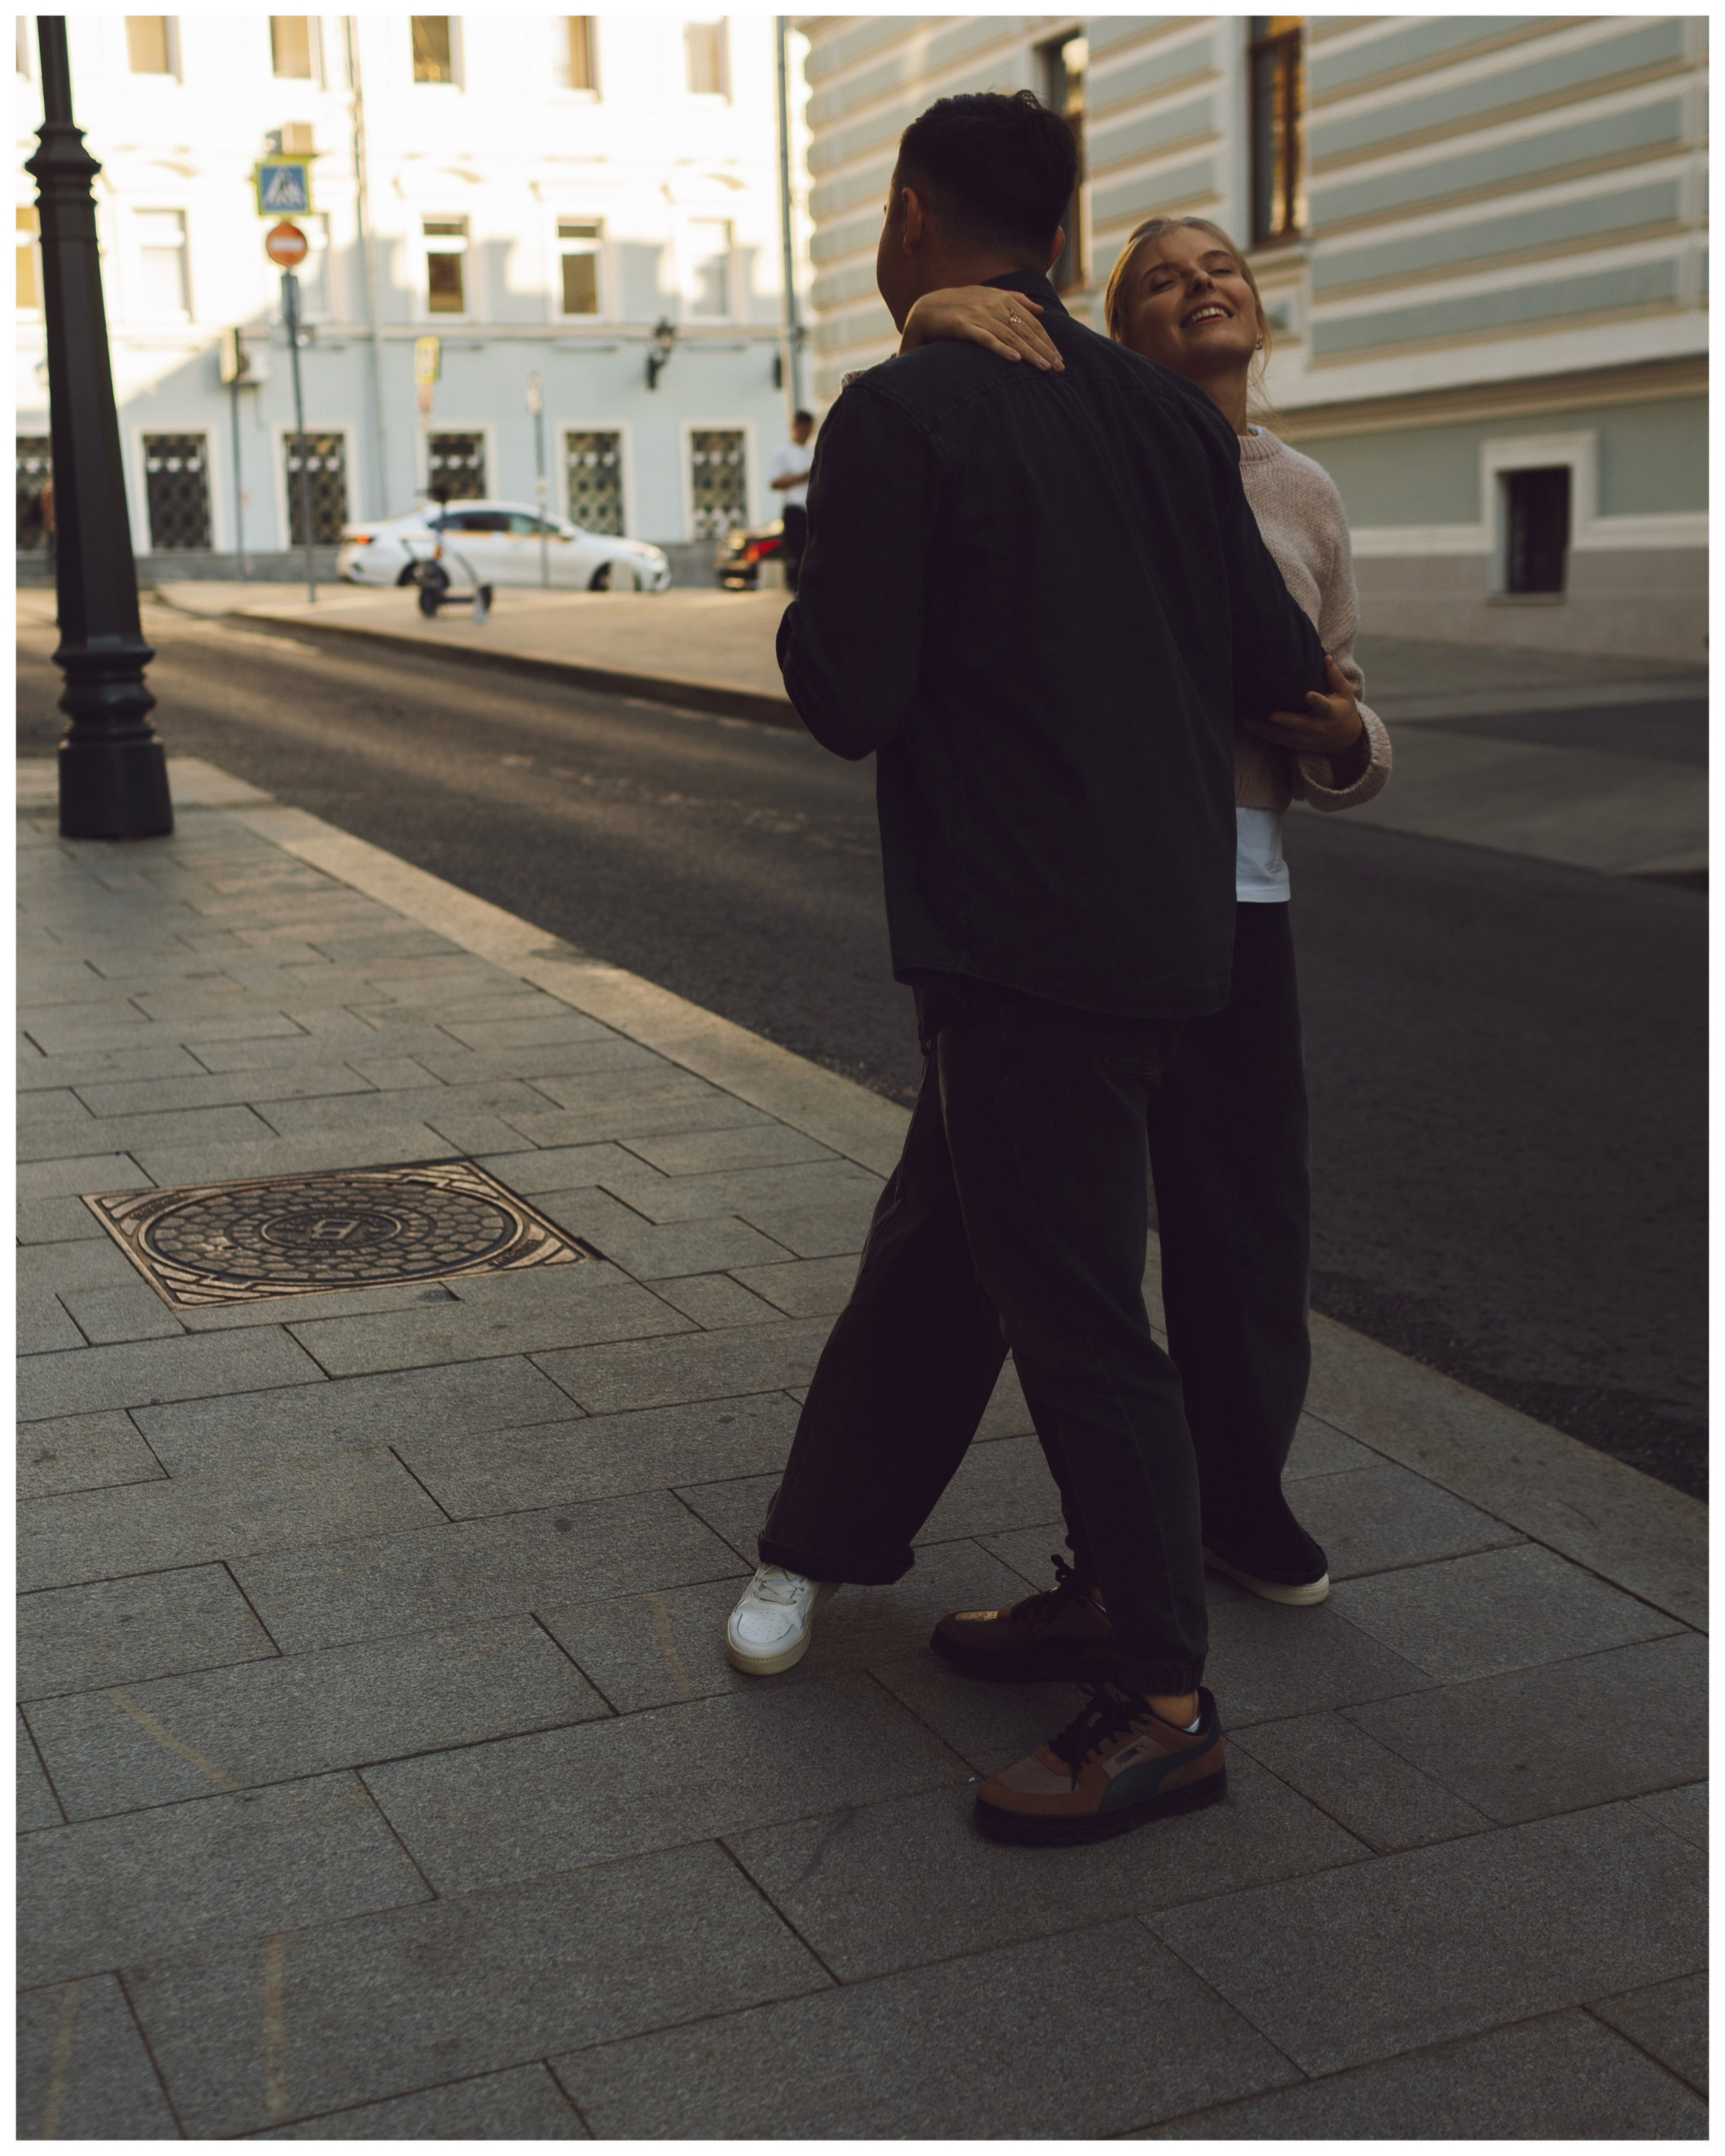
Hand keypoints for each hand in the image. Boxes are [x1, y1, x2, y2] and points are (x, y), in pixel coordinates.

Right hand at [899, 287, 1063, 371]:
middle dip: (1044, 349)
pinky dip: (1001, 349)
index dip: (1046, 340)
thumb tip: (1039, 310)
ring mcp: (977, 315)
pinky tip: (1015, 360)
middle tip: (1059, 368)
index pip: (1031, 322)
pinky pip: (985, 339)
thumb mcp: (988, 297)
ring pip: (1010, 336)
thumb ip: (1015, 300)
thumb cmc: (960, 306)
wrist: (925, 309)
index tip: (1059, 358)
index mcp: (1001, 298)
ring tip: (1044, 368)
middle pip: (1024, 330)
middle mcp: (992, 304)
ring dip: (1029, 353)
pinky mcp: (962, 326)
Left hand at [1242, 654, 1367, 783]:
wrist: (1346, 740)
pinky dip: (1264, 735)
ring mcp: (1307, 739)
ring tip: (1246, 722)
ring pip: (1284, 736)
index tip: (1308, 695)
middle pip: (1300, 725)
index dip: (1316, 701)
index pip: (1324, 706)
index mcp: (1330, 713)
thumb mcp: (1344, 692)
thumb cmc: (1344, 710)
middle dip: (1286, 720)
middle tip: (1271, 715)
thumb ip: (1334, 676)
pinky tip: (1249, 727)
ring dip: (1265, 730)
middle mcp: (1318, 727)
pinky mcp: (1298, 745)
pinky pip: (1279, 741)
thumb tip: (1325, 657)